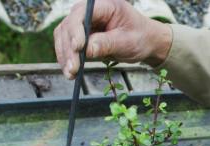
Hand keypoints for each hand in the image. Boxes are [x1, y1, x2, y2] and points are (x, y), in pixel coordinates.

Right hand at [54, 0, 172, 78]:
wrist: (145, 43)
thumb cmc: (140, 38)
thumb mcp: (127, 42)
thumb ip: (107, 44)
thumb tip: (86, 50)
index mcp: (105, 5)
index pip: (82, 13)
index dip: (76, 29)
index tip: (78, 48)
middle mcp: (90, 11)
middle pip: (69, 25)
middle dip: (69, 48)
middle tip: (73, 68)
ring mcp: (84, 23)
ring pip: (64, 36)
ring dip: (65, 55)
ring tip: (70, 73)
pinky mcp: (81, 35)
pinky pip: (67, 45)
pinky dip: (66, 58)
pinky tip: (70, 72)